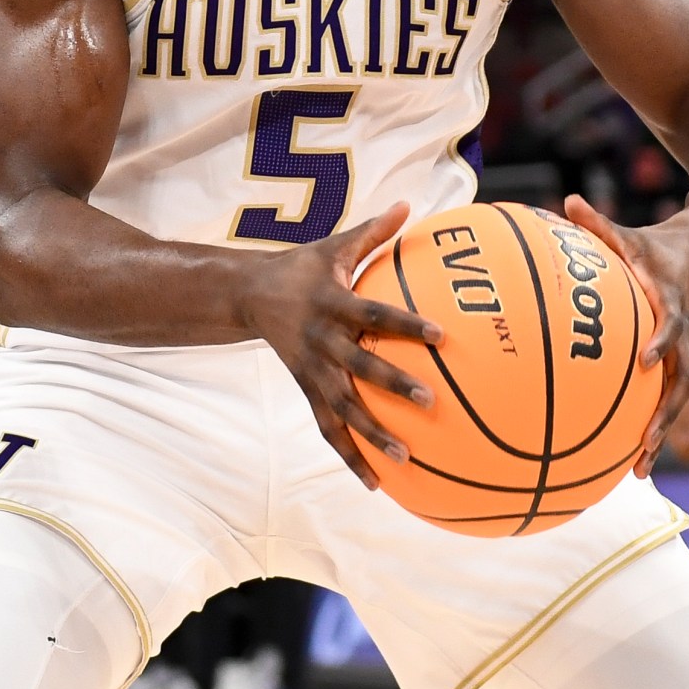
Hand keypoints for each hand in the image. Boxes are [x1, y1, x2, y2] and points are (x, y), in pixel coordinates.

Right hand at [236, 204, 438, 488]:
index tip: (441, 336)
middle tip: (429, 401)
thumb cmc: (303, 267)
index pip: (374, 314)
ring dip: (371, 433)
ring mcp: (311, 369)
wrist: (247, 295)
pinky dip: (350, 456)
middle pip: (359, 366)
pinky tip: (376, 483)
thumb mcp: (333, 246)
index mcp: (332, 303)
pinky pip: (328, 427)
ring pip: (342, 407)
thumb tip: (410, 205)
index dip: (405, 325)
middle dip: (391, 384)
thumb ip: (373, 232)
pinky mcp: (305, 388)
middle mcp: (322, 340)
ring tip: (404, 458)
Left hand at [564, 195, 688, 479]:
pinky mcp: (676, 360)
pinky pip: (665, 396)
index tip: (646, 360)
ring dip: (661, 432)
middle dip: (666, 412)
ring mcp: (683, 349)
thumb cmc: (656, 244)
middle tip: (645, 442)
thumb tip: (566, 201)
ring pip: (677, 397)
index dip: (662, 339)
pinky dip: (651, 425)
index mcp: (670, 301)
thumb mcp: (629, 232)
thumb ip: (598, 222)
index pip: (671, 323)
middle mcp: (682, 331)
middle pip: (682, 379)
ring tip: (639, 470)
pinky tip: (628, 458)